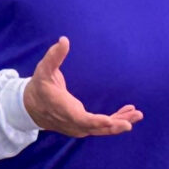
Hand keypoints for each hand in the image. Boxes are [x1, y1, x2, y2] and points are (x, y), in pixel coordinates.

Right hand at [23, 38, 140, 137]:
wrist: (31, 107)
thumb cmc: (39, 86)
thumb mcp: (43, 70)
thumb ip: (54, 56)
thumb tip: (64, 40)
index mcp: (64, 110)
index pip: (81, 120)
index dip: (95, 121)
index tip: (109, 121)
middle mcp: (73, 122)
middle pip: (96, 128)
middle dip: (114, 125)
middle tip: (131, 122)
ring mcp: (78, 126)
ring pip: (102, 129)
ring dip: (120, 122)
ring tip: (137, 114)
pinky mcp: (83, 126)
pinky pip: (101, 126)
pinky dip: (115, 120)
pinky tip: (127, 112)